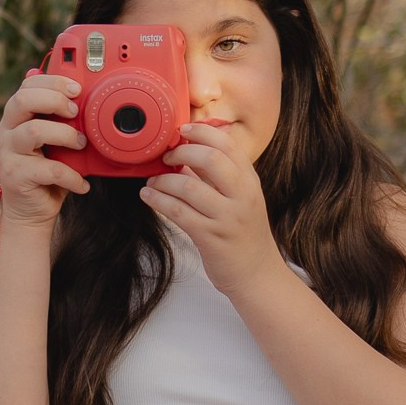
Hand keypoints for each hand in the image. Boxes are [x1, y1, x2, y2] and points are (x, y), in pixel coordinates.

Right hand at [0, 72, 89, 230]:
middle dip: (54, 100)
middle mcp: (8, 130)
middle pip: (22, 100)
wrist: (32, 211)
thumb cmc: (48, 172)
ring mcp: (8, 153)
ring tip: (81, 144)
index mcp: (17, 116)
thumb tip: (87, 98)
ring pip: (34, 131)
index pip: (27, 86)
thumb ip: (65, 121)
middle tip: (75, 111)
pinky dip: (71, 176)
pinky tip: (82, 183)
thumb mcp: (58, 142)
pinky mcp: (15, 176)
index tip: (77, 88)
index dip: (52, 81)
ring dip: (64, 135)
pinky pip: (48, 170)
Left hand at [141, 123, 284, 297]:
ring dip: (164, 180)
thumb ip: (219, 175)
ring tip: (153, 181)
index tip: (182, 130)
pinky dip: (158, 200)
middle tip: (166, 157)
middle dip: (181, 152)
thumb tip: (187, 151)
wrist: (256, 273)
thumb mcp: (240, 198)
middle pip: (210, 159)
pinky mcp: (211, 238)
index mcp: (250, 181)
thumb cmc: (243, 233)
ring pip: (189, 187)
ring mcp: (227, 217)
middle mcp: (242, 196)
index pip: (228, 145)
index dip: (201, 132)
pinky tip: (148, 196)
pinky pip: (178, 212)